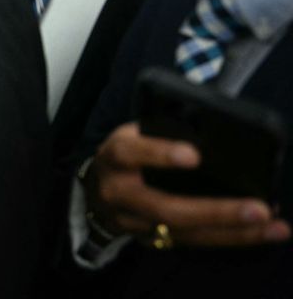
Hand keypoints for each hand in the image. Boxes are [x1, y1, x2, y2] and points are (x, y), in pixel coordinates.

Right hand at [87, 122, 290, 247]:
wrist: (94, 193)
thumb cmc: (125, 155)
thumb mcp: (132, 135)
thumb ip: (160, 131)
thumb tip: (208, 126)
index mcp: (114, 157)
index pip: (129, 152)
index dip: (158, 153)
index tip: (194, 155)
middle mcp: (119, 193)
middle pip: (165, 207)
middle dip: (214, 210)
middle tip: (258, 208)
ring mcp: (135, 222)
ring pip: (185, 232)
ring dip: (233, 232)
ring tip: (272, 225)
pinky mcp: (153, 239)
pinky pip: (193, 242)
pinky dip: (230, 238)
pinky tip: (262, 232)